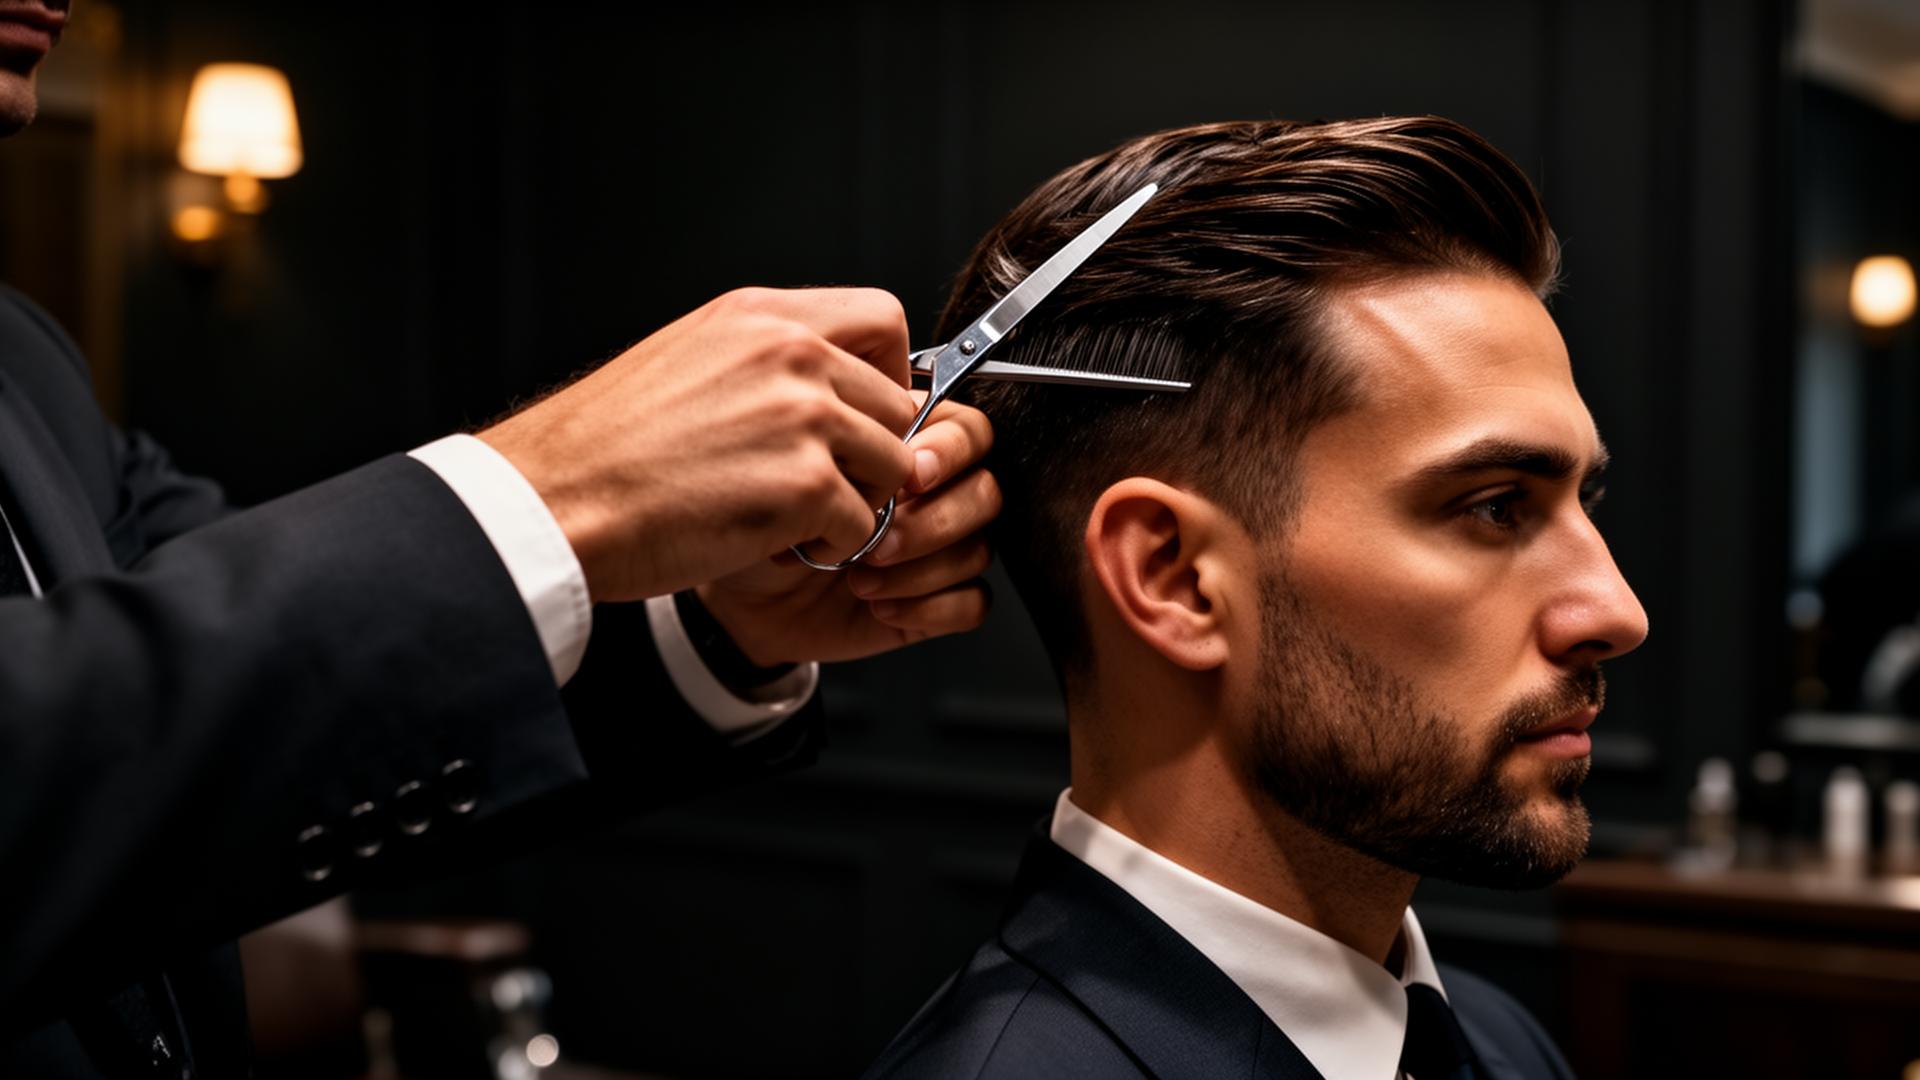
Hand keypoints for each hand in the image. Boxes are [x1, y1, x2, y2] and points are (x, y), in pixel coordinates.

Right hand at [479, 287, 917, 601]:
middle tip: (830, 484)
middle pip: (899, 403)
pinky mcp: (805, 486)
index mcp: (761, 316)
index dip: (889, 372)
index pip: (882, 319)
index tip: (867, 410)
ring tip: (800, 519)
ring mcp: (804, 419)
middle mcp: (791, 355)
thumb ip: (764, 362)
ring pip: (893, 466)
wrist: (555, 498)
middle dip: (875, 451)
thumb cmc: (605, 447)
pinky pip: (864, 524)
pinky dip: (832, 547)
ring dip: (858, 502)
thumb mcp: (687, 359)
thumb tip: (827, 385)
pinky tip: (781, 544)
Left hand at [695, 396, 998, 664]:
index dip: (952, 451)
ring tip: (863, 576)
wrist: (740, 593)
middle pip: (987, 492)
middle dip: (933, 520)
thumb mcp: (791, 464)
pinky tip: (882, 605)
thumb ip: (845, 438)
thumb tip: (882, 442)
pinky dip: (930, 607)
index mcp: (909, 446)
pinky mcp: (937, 600)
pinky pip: (972, 603)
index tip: (912, 472)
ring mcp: (938, 549)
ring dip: (922, 567)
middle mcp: (933, 495)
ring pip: (979, 550)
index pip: (970, 432)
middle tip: (880, 539)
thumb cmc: (765, 518)